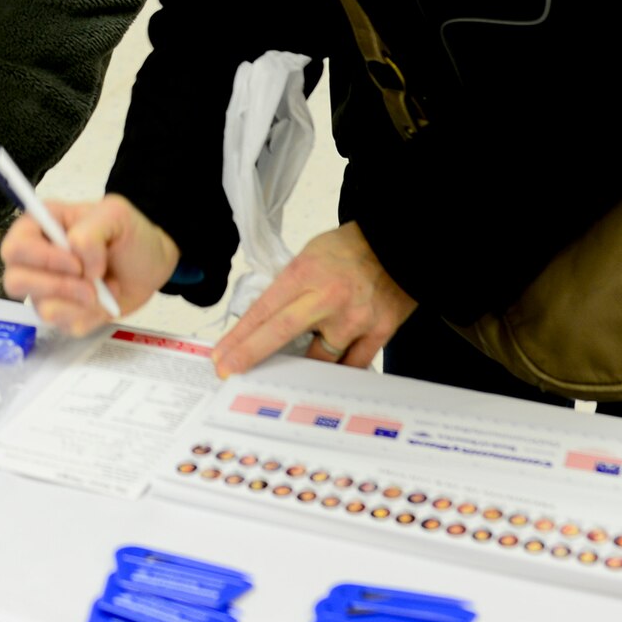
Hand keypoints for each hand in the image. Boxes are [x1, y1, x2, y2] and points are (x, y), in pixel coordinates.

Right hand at [0, 195, 179, 335]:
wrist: (151, 265)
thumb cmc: (130, 234)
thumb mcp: (116, 215)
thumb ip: (90, 232)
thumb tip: (80, 265)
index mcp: (40, 227)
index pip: (15, 247)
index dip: (41, 259)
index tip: (76, 263)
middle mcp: (36, 260)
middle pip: (15, 281)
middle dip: (58, 286)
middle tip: (91, 283)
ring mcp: (46, 290)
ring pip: (40, 308)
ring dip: (79, 302)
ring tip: (103, 289)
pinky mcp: (63, 314)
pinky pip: (65, 325)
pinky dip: (91, 315)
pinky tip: (104, 300)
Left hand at [212, 222, 416, 377]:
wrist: (400, 242)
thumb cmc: (349, 249)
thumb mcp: (309, 257)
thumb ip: (290, 289)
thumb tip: (266, 323)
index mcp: (305, 273)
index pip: (264, 309)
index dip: (240, 336)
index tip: (221, 355)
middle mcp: (328, 297)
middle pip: (282, 333)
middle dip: (251, 355)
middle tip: (229, 372)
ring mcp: (355, 318)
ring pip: (319, 359)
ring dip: (300, 369)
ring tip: (286, 377)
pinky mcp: (379, 331)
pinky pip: (351, 365)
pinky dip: (336, 372)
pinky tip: (323, 379)